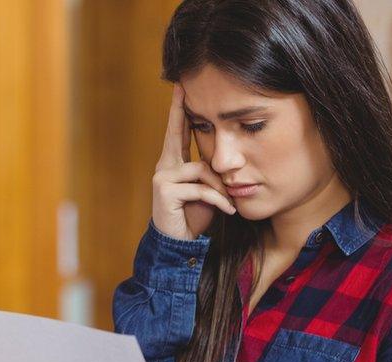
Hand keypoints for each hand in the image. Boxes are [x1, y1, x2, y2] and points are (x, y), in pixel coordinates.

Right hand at [151, 84, 235, 240]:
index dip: (179, 110)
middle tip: (184, 89)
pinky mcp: (165, 191)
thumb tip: (225, 159)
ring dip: (219, 186)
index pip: (178, 132)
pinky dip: (217, 199)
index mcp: (174, 163)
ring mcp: (162, 177)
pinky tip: (227, 209)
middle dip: (180, 111)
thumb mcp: (208, 190)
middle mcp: (165, 166)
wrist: (179, 243)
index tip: (181, 88)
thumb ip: (212, 173)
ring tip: (229, 201)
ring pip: (201, 168)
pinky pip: (199, 188)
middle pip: (176, 134)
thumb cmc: (194, 216)